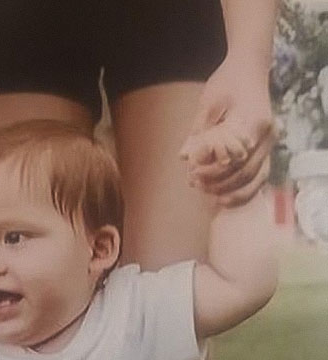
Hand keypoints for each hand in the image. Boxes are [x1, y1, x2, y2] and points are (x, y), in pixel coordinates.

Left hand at [180, 57, 275, 206]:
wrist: (249, 67)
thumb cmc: (227, 82)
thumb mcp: (208, 103)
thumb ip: (198, 133)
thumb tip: (184, 158)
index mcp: (254, 123)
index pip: (233, 158)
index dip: (211, 172)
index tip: (192, 174)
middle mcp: (267, 135)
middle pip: (243, 172)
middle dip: (217, 183)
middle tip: (194, 183)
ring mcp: (270, 143)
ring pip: (254, 179)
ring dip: (228, 190)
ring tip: (204, 190)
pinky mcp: (266, 148)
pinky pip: (259, 177)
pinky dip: (243, 191)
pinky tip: (223, 198)